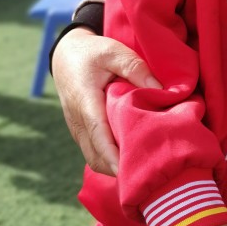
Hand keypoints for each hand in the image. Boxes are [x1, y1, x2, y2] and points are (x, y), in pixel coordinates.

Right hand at [52, 28, 160, 175]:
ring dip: (114, 166)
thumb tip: (160, 89)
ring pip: (93, 158)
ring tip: (141, 170)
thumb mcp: (114, 51)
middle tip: (147, 174)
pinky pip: (93, 153)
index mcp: (85, 100)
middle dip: (118, 168)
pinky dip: (109, 160)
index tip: (128, 171)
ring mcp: (77, 128)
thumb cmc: (93, 52)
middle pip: (96, 154)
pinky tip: (130, 159)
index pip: (99, 134)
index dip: (113, 155)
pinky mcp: (80, 131)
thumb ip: (136, 68)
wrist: (65, 55)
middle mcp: (77, 119)